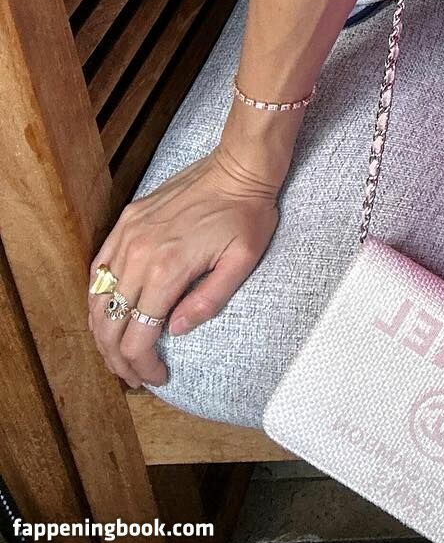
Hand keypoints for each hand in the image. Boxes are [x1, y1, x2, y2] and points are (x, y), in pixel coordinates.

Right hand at [87, 147, 280, 390]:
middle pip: (110, 324)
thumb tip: (177, 330)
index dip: (142, 365)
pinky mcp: (127, 220)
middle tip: (133, 376)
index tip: (156, 378)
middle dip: (118, 359)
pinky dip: (97, 297)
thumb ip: (209, 300)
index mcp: (168, 269)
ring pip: (97, 299)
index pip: (139, 336)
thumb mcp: (243, 261)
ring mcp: (128, 235)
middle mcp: (139, 254)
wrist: (239, 165)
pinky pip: (99, 267)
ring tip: (118, 352)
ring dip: (103, 332)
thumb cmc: (248, 213)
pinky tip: (107, 313)